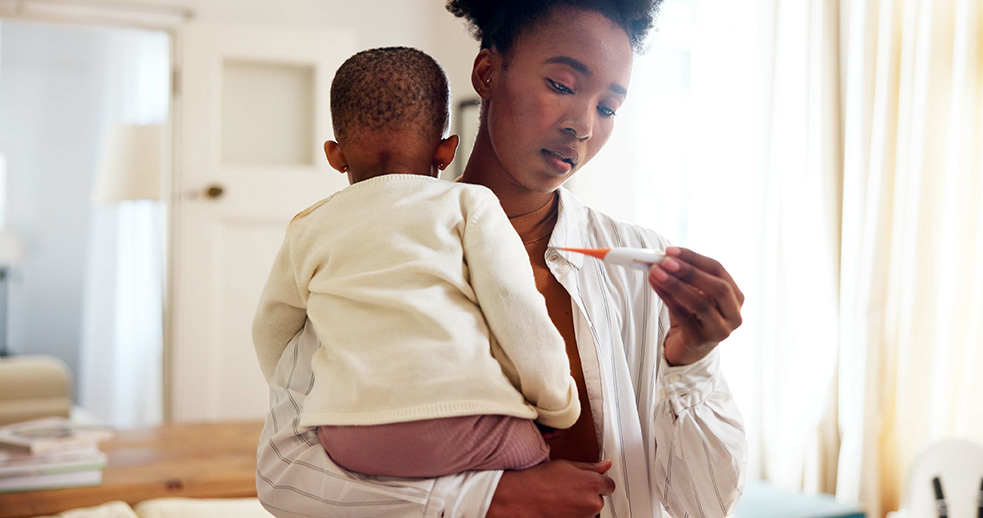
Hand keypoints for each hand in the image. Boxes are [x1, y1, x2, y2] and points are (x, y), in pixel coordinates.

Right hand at [487, 460, 615, 517]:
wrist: (522, 498)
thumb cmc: (540, 480)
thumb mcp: (566, 465)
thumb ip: (590, 467)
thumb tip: (605, 465)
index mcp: (593, 484)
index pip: (610, 484)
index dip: (599, 481)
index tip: (591, 480)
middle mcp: (592, 503)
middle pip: (600, 499)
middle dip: (589, 494)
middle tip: (571, 488)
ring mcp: (584, 517)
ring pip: (589, 510)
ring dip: (581, 505)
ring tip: (563, 497)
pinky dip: (573, 513)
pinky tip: (560, 506)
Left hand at [648, 247, 743, 365]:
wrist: (688, 349)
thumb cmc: (692, 316)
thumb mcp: (695, 294)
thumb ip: (685, 276)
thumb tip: (663, 256)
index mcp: (736, 297)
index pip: (718, 270)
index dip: (694, 258)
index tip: (671, 251)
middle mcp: (734, 315)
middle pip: (718, 288)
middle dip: (690, 272)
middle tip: (665, 261)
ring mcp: (720, 330)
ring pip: (701, 303)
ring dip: (676, 284)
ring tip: (656, 272)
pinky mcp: (701, 340)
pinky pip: (684, 316)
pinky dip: (668, 298)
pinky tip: (656, 286)